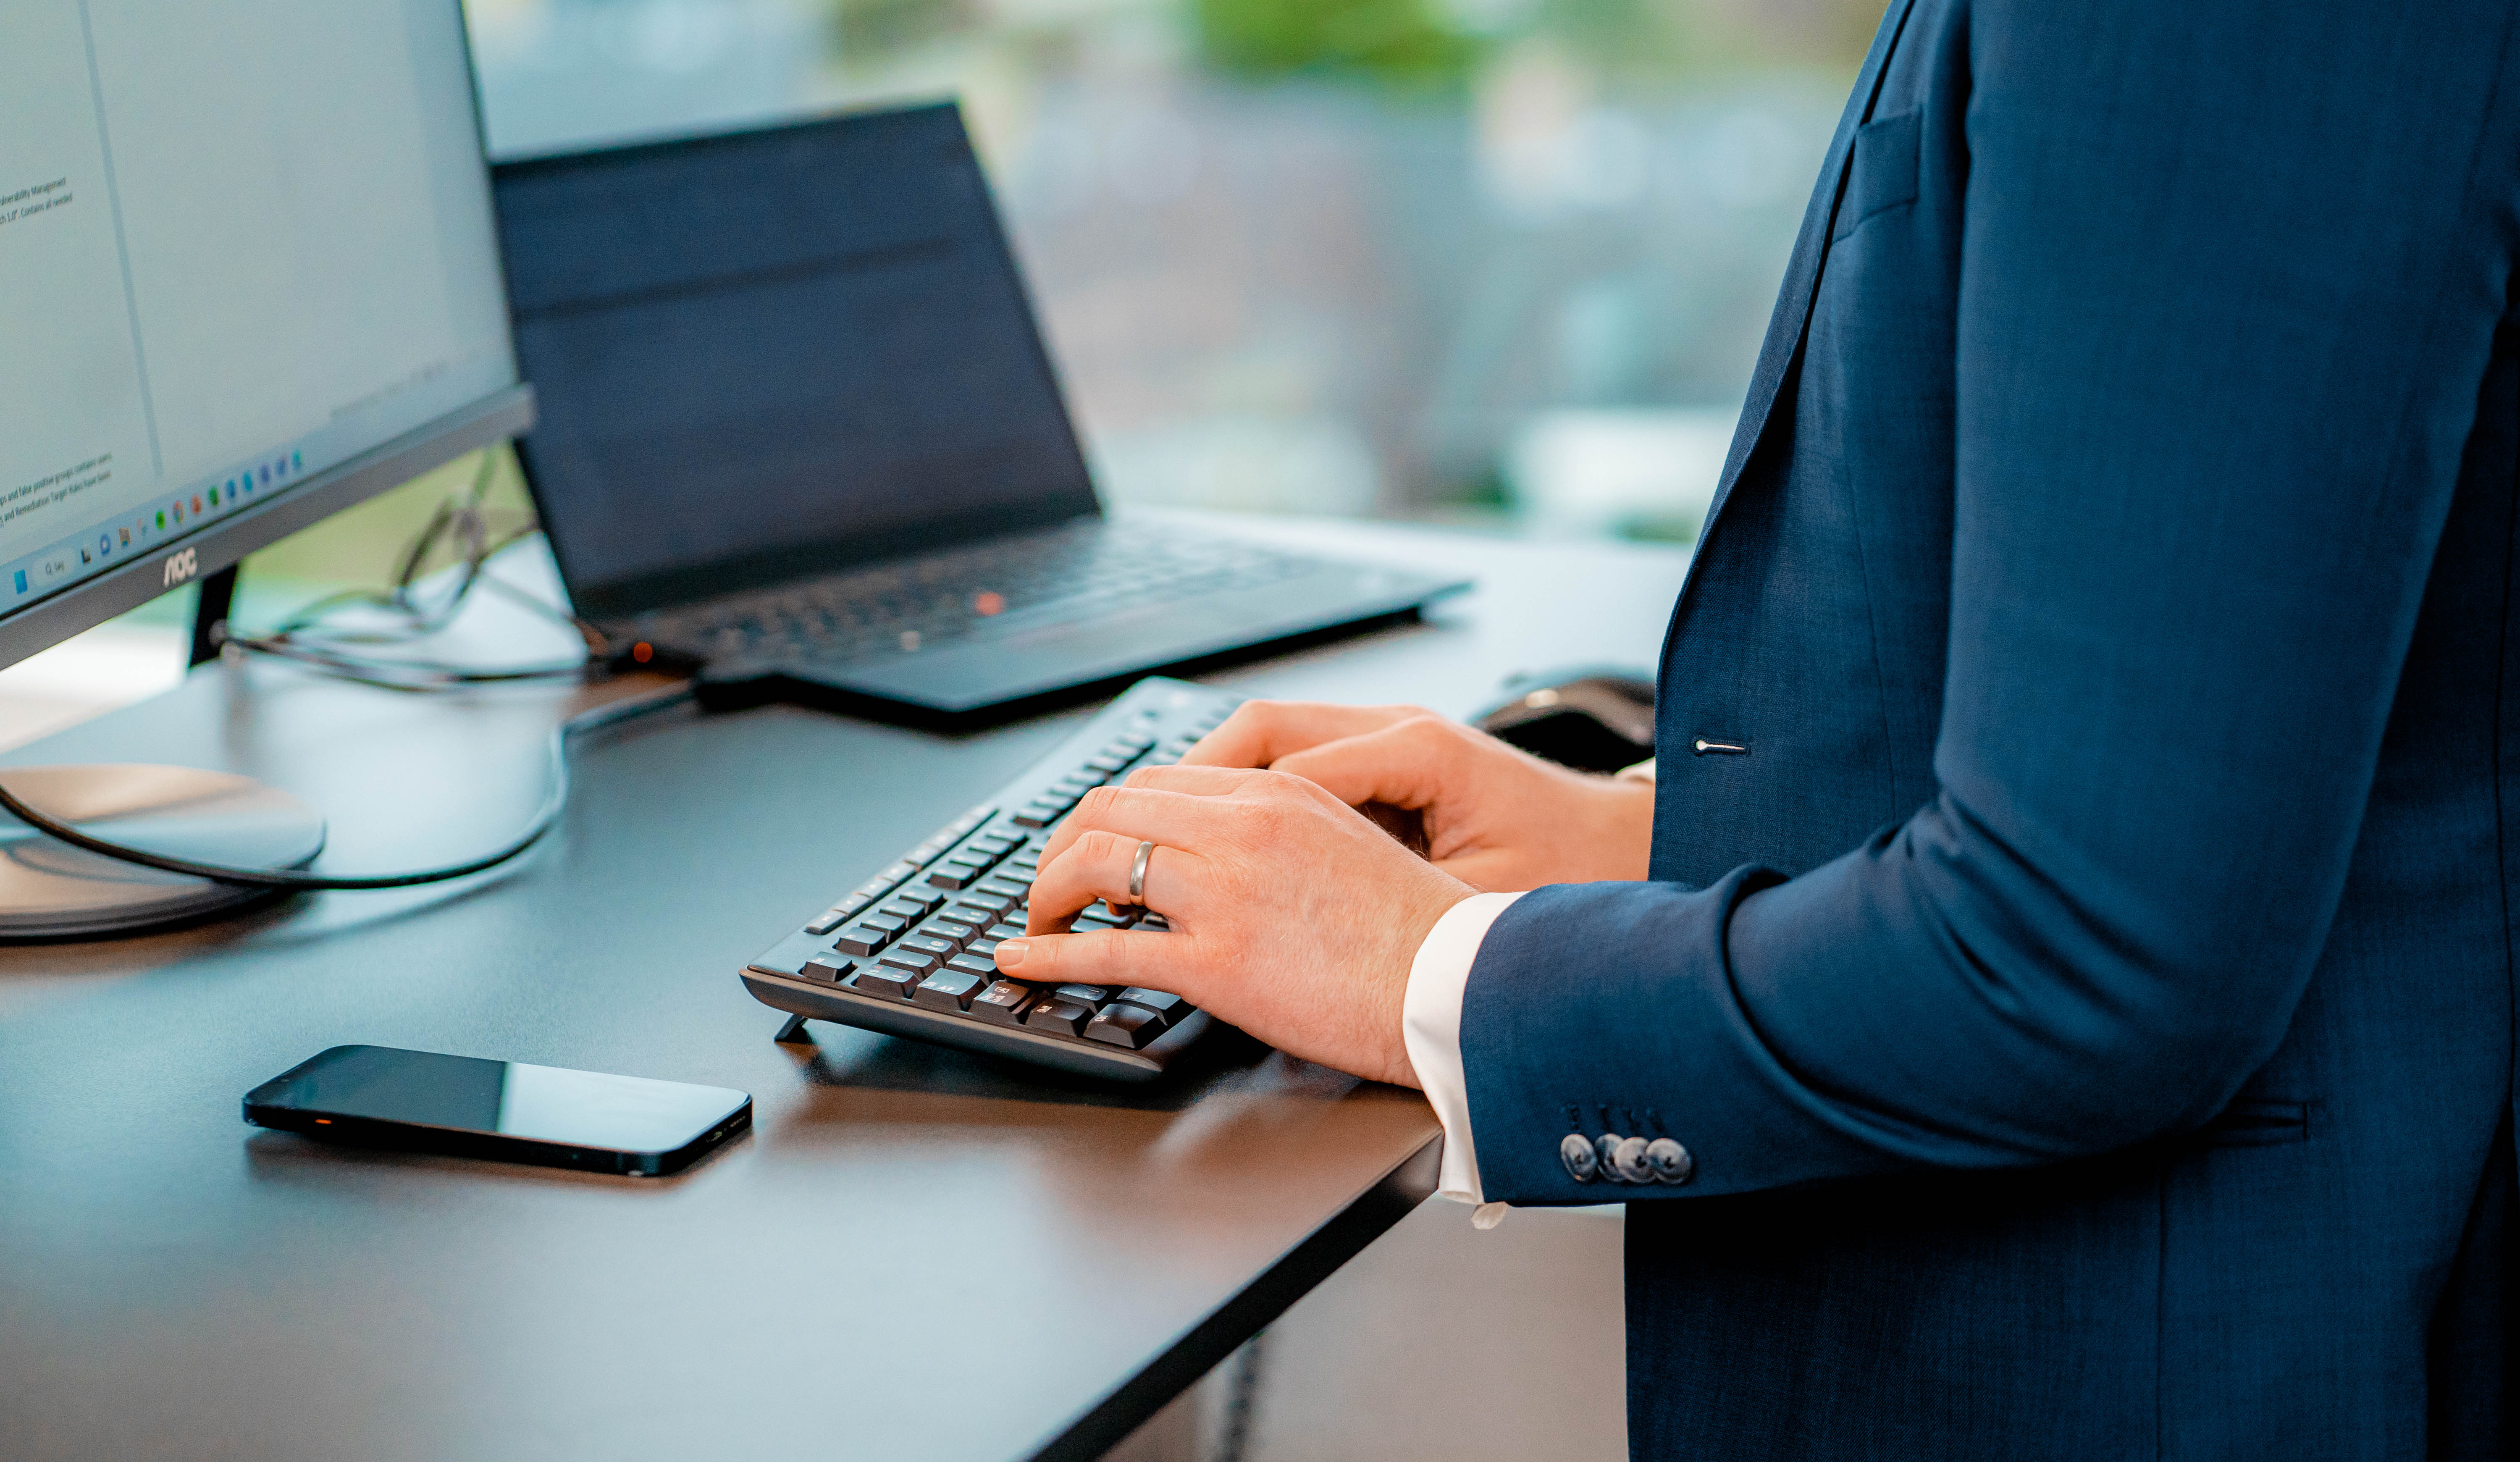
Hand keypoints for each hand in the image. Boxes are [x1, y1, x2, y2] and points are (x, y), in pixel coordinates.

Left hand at [998, 765, 1477, 1086]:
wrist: (1459, 984)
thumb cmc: (1421, 932)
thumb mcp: (1350, 845)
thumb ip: (1286, 834)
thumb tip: (1232, 856)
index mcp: (1280, 796)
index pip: (1164, 782)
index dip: (1115, 814)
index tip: (1099, 844)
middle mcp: (1245, 830)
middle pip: (1116, 810)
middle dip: (1067, 844)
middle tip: (1054, 880)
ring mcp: (1227, 894)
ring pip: (1100, 864)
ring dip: (1050, 890)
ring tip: (1038, 917)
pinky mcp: (1218, 962)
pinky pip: (1107, 950)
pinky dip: (1050, 953)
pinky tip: (1022, 959)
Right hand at [1181, 701, 1653, 890]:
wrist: (1624, 846)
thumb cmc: (1569, 873)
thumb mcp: (1486, 899)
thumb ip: (1407, 903)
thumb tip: (1325, 926)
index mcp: (1418, 751)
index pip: (1292, 770)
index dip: (1224, 817)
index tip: (1169, 865)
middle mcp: (1396, 729)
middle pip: (1260, 728)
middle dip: (1186, 779)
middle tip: (1126, 829)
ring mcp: (1389, 735)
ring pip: (1268, 735)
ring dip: (1207, 779)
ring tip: (1151, 830)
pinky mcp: (1388, 759)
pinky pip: (1295, 758)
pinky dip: (1246, 788)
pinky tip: (1213, 833)